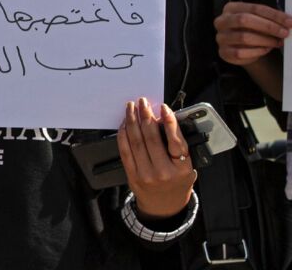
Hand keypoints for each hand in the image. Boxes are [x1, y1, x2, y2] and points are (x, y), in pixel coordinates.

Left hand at [117, 98, 195, 219]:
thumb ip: (178, 147)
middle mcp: (164, 172)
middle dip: (146, 116)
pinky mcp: (132, 175)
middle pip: (152, 138)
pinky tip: (124, 124)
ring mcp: (146, 174)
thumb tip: (164, 120)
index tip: (164, 108)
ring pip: (136, 141)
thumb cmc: (177, 183)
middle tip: (143, 102)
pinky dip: (123, 135)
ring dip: (132, 121)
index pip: (176, 142)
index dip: (169, 122)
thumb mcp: (187, 168)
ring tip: (131, 108)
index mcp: (183, 169)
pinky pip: (125, 151)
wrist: (164, 207)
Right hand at [214, 1, 288, 65]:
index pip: (254, 8)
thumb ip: (269, 18)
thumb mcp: (258, 20)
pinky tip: (265, 49)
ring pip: (244, 37)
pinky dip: (257, 51)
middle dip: (268, 26)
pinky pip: (241, 52)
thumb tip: (287, 21)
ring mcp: (221, 37)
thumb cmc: (250, 30)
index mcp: (231, 9)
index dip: (273, 15)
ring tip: (276, 42)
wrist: (240, 46)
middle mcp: (222, 21)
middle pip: (244, 20)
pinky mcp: (224, 52)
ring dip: (265, 40)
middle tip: (284, 32)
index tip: (288, 21)